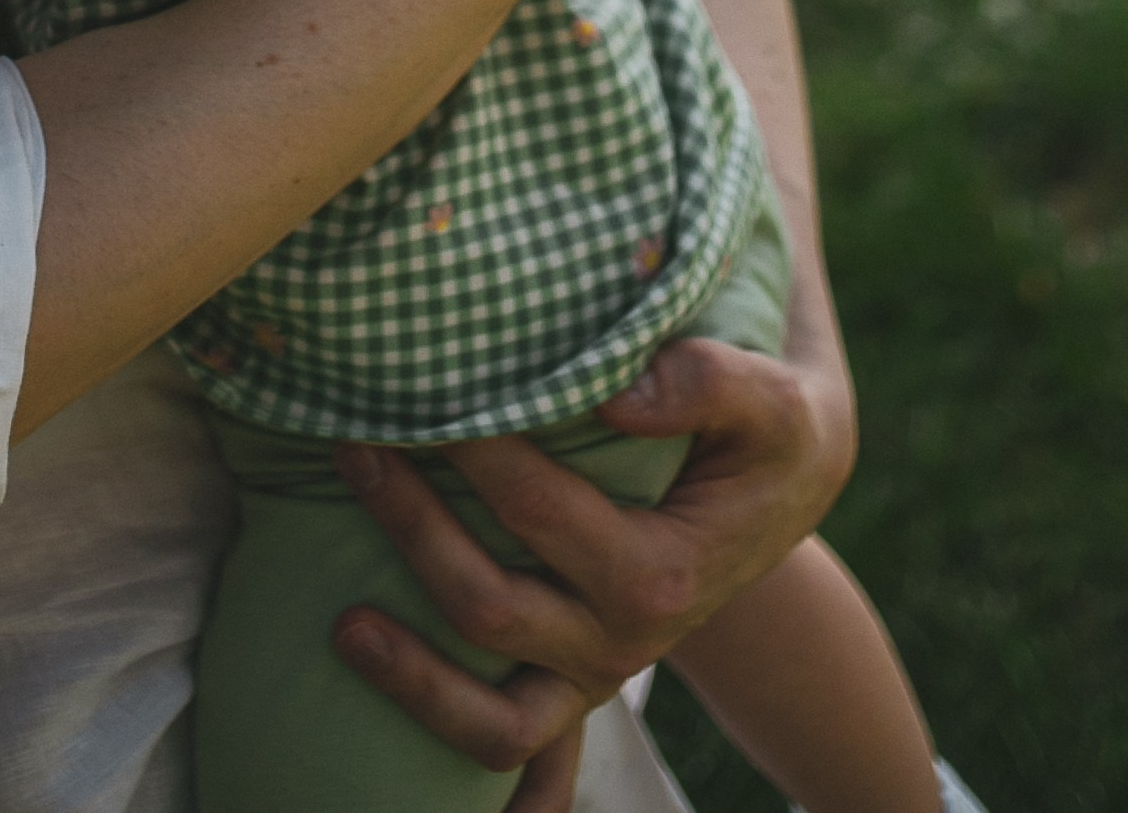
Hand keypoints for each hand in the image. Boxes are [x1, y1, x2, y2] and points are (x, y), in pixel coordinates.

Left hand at [327, 333, 856, 781]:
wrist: (785, 486)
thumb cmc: (768, 432)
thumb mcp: (771, 401)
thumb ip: (709, 384)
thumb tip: (615, 392)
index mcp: (663, 574)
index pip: (538, 510)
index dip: (472, 451)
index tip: (423, 388)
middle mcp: (626, 642)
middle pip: (490, 608)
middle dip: (411, 525)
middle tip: (354, 444)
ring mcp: (594, 673)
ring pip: (491, 720)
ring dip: (407, 669)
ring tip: (342, 618)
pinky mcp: (571, 681)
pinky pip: (504, 744)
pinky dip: (442, 726)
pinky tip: (378, 679)